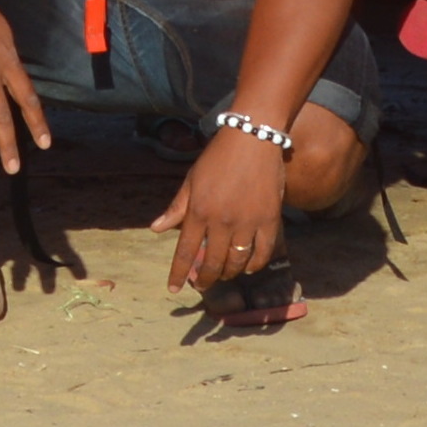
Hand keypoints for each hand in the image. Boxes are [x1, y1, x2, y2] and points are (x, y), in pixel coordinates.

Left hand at [154, 123, 288, 293]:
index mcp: (198, 212)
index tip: (174, 289)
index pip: (185, 253)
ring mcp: (247, 222)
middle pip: (211, 263)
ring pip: (236, 262)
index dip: (178, 274)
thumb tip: (156, 229)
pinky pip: (262, 252)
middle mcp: (221, 221)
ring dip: (228, 273)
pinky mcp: (269, 219)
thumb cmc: (218, 157)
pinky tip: (248, 267)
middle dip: (204, 279)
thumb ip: (176, 208)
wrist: (253, 137)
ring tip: (224, 274)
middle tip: (201, 284)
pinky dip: (255, 264)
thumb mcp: (192, 180)